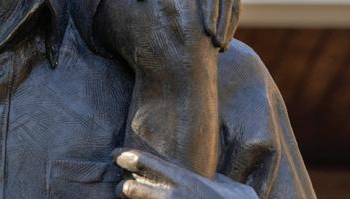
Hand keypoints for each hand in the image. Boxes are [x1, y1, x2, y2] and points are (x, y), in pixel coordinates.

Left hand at [115, 150, 257, 198]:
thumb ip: (218, 180)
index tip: (116, 155)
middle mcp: (174, 197)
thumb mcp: (233, 189)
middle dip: (121, 189)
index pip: (144, 161)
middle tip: (120, 188)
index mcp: (185, 180)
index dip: (125, 157)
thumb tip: (216, 178)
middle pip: (130, 190)